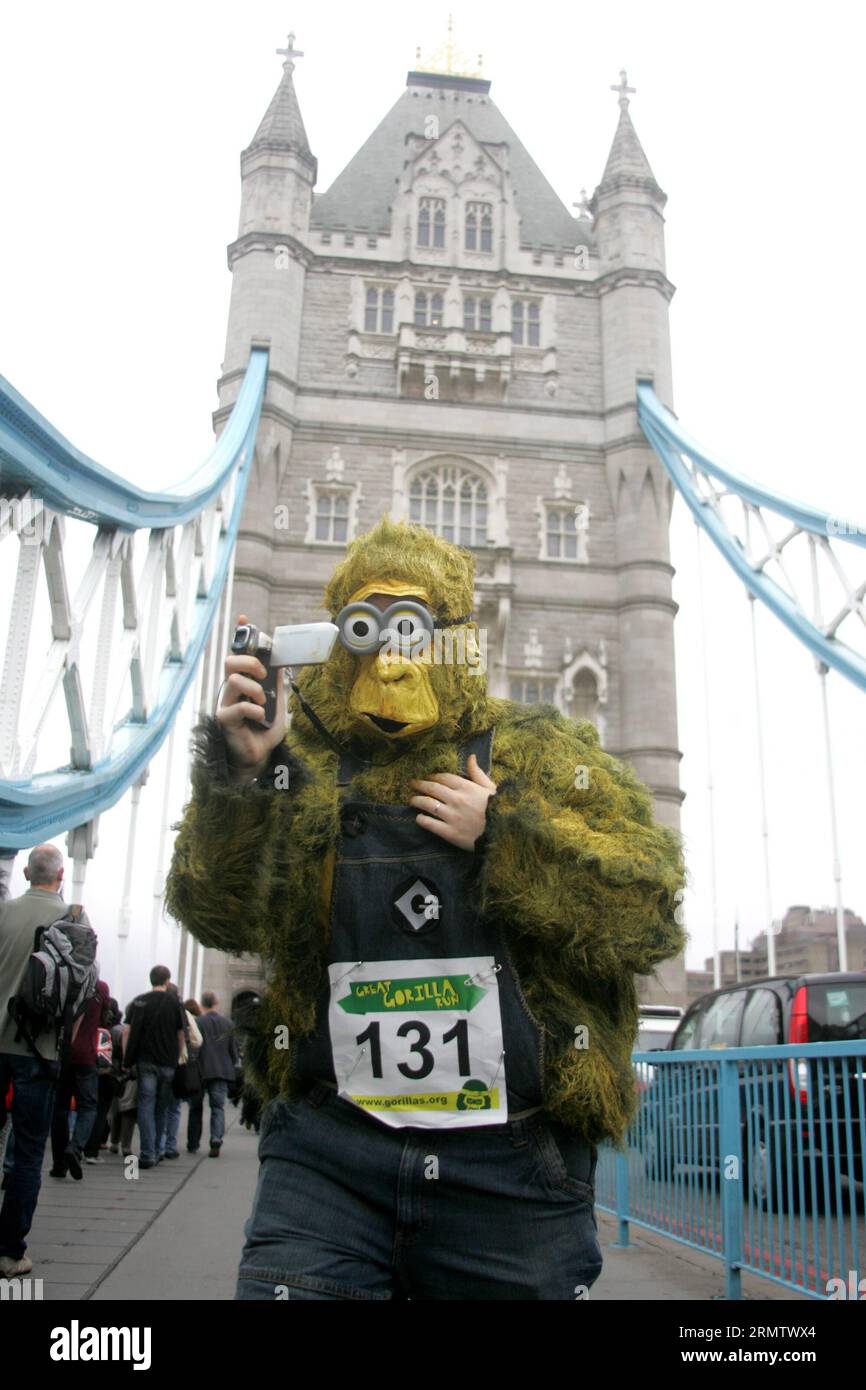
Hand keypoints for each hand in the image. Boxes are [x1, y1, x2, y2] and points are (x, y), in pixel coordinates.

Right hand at [217, 612, 287, 782]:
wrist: (260, 756)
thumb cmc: (265, 730)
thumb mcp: (278, 704)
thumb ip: (278, 686)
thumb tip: (283, 664)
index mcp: (244, 682)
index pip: (238, 653)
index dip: (239, 634)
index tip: (244, 618)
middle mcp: (232, 690)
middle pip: (230, 661)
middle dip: (249, 662)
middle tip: (263, 674)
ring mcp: (226, 703)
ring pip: (232, 681)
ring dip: (254, 688)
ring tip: (262, 701)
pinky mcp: (225, 719)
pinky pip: (237, 707)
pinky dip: (253, 709)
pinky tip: (259, 717)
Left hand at [408, 753, 496, 851]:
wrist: (505, 834)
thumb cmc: (500, 810)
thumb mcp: (491, 788)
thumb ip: (478, 773)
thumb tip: (470, 757)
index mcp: (467, 787)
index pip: (443, 777)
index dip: (433, 776)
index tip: (428, 777)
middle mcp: (457, 799)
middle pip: (432, 788)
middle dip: (419, 785)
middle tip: (412, 784)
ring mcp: (452, 816)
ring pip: (427, 804)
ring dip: (416, 800)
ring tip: (412, 800)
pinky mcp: (450, 833)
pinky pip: (429, 824)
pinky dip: (421, 819)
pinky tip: (419, 818)